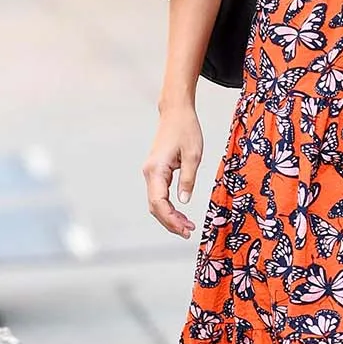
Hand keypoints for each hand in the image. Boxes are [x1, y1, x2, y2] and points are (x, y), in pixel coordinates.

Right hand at [143, 102, 203, 238]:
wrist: (176, 112)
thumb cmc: (185, 129)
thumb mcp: (193, 155)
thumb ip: (188, 179)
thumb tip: (184, 201)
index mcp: (156, 170)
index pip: (158, 202)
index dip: (170, 219)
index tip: (185, 228)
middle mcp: (149, 173)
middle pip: (155, 206)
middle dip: (170, 222)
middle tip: (189, 231)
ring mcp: (151, 173)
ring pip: (156, 202)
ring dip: (170, 216)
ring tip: (187, 226)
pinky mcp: (156, 171)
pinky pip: (159, 195)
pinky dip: (169, 207)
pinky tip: (181, 213)